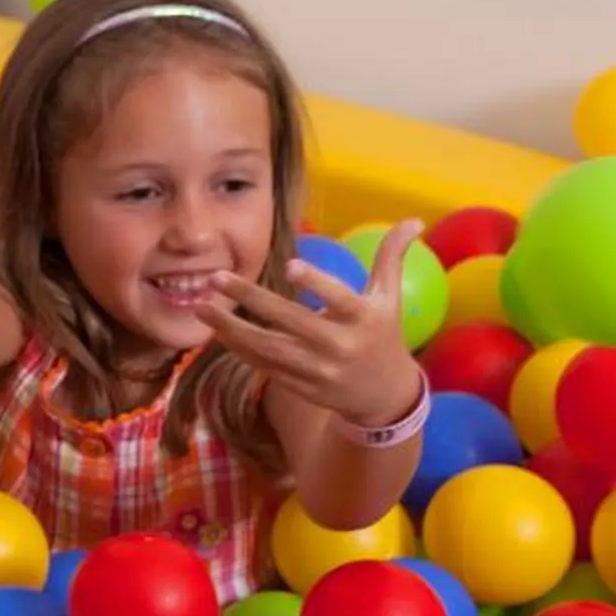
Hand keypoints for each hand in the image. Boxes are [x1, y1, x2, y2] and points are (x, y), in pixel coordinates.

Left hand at [200, 220, 426, 426]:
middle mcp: (339, 346)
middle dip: (251, 299)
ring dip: (231, 329)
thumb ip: (392, 257)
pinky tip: (215, 329)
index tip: (290, 265)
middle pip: (290, 322)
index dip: (317, 284)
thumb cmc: (383, 334)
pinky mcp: (300, 386)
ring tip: (201, 306)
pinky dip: (238, 349)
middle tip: (216, 276)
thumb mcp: (389, 297)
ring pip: (269, 348)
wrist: (383, 396)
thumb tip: (414, 219)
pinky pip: (264, 366)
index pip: (340, 299)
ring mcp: (318, 370)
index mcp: (363, 319)